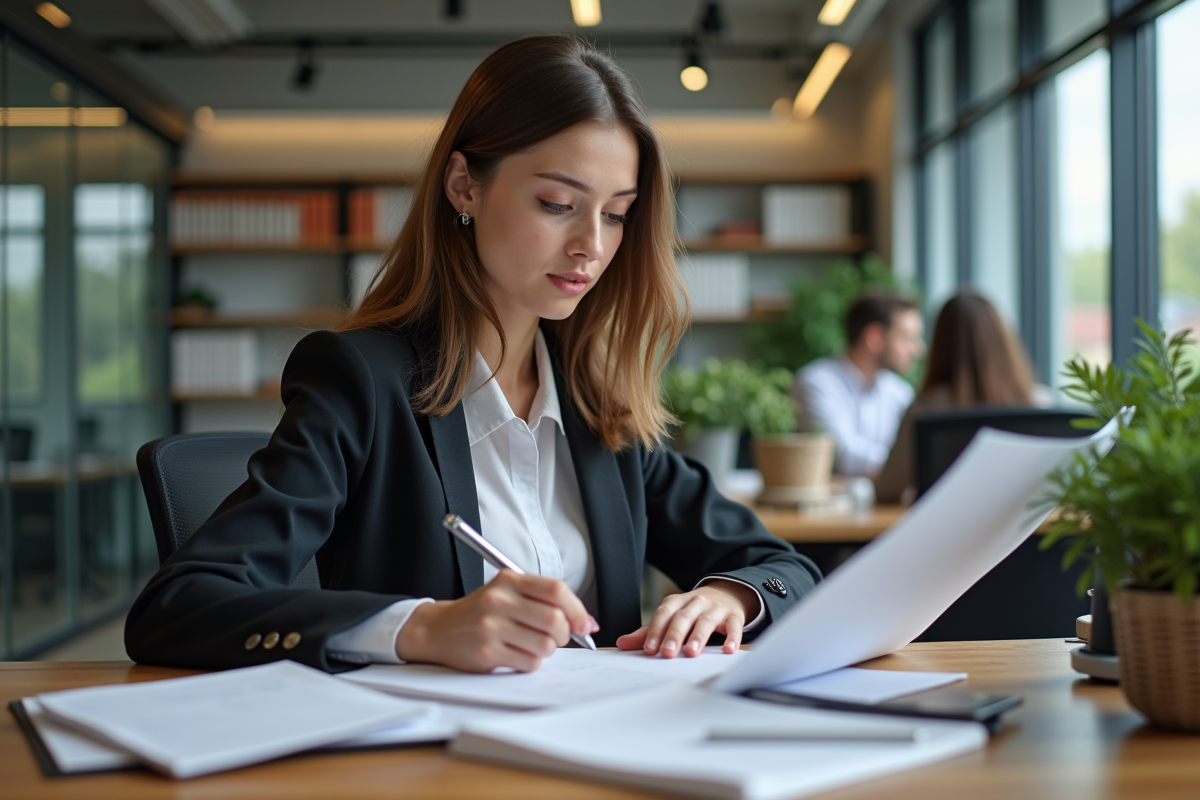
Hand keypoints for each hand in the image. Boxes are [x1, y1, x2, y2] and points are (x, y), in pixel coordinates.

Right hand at [394, 570, 598, 672]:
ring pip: (545, 645)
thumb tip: (586, 623)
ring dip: (546, 650)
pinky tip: (516, 654)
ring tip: (531, 645)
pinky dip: (531, 662)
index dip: (577, 608)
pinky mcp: (486, 652)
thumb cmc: (481, 612)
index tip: (584, 624)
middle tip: (556, 637)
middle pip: (554, 619)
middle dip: (564, 634)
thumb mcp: (507, 593)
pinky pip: (529, 662)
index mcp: (508, 580)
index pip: (556, 589)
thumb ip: (543, 601)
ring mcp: (491, 626)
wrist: (438, 629)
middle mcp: (499, 600)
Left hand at [615, 582, 759, 657]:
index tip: (649, 650)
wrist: (725, 595)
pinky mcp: (733, 615)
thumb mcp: (670, 618)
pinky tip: (728, 650)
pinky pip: (733, 625)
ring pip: (705, 620)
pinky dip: (732, 637)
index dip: (655, 631)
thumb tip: (622, 644)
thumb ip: (648, 632)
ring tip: (692, 652)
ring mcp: (714, 608)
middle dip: (674, 635)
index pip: (663, 615)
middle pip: (683, 617)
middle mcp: (695, 602)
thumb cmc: (692, 612)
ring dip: (698, 636)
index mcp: (675, 603)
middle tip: (668, 653)